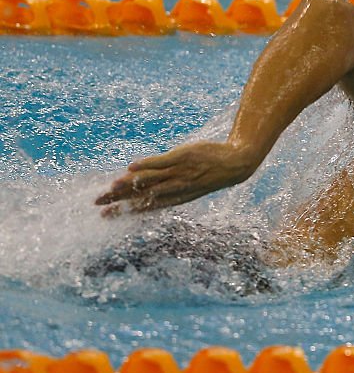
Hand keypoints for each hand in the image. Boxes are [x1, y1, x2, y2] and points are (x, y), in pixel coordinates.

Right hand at [95, 141, 257, 213]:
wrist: (235, 163)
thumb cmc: (208, 174)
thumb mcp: (188, 186)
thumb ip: (166, 188)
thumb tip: (143, 188)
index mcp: (175, 198)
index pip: (145, 207)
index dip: (124, 211)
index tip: (105, 215)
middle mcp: (175, 188)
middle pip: (142, 195)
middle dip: (120, 200)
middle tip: (98, 204)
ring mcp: (179, 172)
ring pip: (150, 180)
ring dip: (130, 185)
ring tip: (111, 188)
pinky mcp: (183, 157)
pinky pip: (162, 162)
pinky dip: (147, 164)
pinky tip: (131, 167)